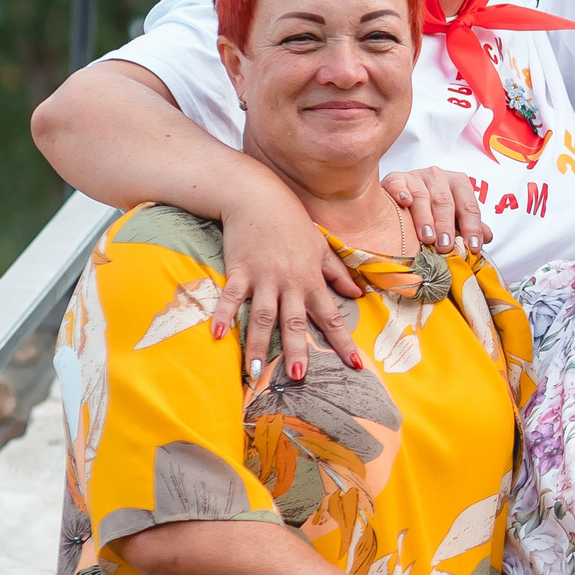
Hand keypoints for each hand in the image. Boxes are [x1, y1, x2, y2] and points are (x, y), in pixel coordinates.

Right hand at [214, 182, 363, 382]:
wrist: (259, 197)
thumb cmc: (292, 222)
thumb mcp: (320, 247)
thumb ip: (337, 273)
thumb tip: (357, 294)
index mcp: (311, 280)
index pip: (331, 316)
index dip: (343, 341)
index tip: (355, 365)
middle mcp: (290, 283)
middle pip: (295, 322)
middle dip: (297, 350)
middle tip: (298, 377)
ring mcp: (263, 278)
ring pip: (263, 316)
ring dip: (259, 344)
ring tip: (256, 370)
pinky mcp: (239, 270)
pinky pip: (231, 297)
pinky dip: (224, 316)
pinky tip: (217, 336)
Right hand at [383, 168, 493, 254]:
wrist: (403, 198)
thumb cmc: (434, 211)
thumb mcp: (454, 218)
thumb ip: (470, 226)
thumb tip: (487, 237)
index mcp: (458, 183)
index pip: (468, 207)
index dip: (472, 227)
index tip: (473, 246)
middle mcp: (438, 176)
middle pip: (445, 202)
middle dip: (446, 226)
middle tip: (445, 246)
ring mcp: (416, 176)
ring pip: (422, 196)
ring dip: (425, 218)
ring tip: (427, 238)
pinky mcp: (396, 178)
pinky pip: (398, 183)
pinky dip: (401, 191)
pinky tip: (404, 202)